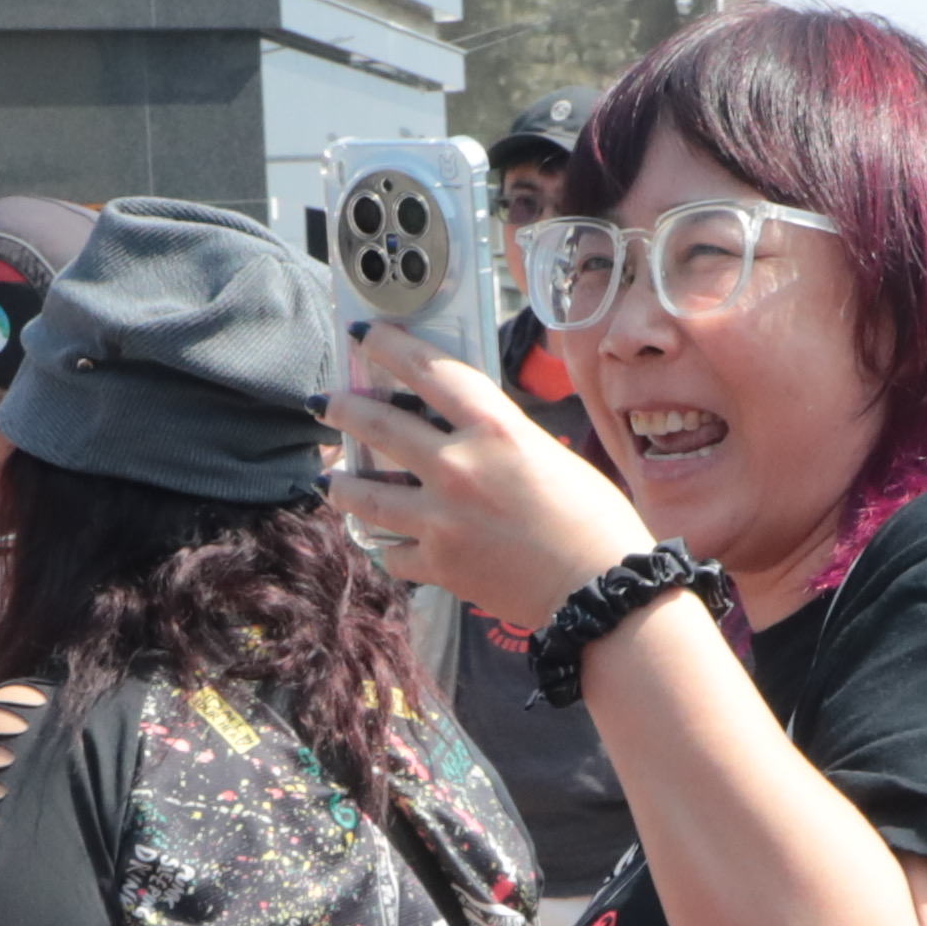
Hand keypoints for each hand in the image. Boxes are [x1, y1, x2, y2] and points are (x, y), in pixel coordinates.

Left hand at [328, 330, 653, 630]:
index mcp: (495, 428)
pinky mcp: (438, 565)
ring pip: (366, 495)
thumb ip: (503, 439)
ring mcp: (440, 518)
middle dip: (344, 410)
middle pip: (379, 426)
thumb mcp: (550, 454)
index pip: (428, 371)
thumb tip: (469, 432)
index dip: (389, 345)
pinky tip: (385, 543)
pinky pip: (393, 552)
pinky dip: (389, 546)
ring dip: (343, 483)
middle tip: (326, 404)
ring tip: (333, 479)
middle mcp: (458, 466)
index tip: (363, 334)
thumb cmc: (595, 521)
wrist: (600, 591)